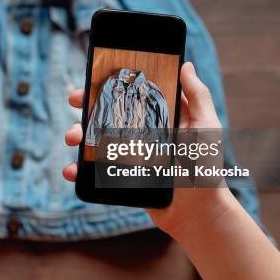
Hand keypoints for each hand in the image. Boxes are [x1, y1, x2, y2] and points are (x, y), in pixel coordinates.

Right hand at [62, 62, 233, 238]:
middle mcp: (142, 134)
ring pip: (97, 140)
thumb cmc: (207, 169)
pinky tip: (72, 170)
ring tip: (72, 138)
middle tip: (74, 102)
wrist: (199, 214)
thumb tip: (186, 65)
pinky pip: (95, 171)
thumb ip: (197, 96)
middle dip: (87, 107)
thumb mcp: (206, 127)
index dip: (112, 85)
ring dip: (79, 135)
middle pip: (108, 114)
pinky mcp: (122, 178)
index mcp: (160, 118)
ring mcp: (130, 156)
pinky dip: (79, 169)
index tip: (93, 78)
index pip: (132, 95)